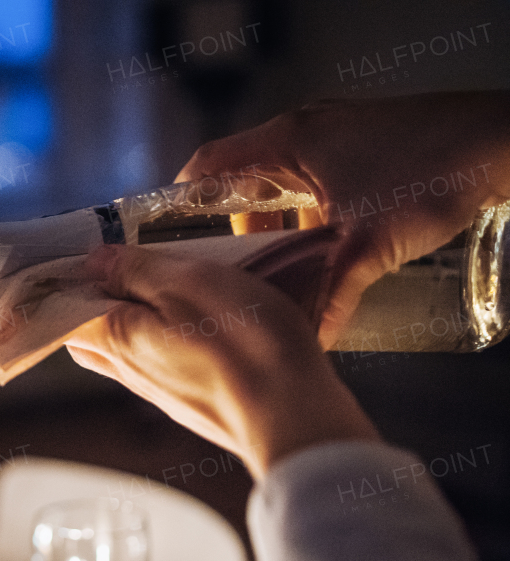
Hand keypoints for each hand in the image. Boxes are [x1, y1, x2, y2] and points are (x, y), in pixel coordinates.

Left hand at [66, 244, 378, 475]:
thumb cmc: (244, 345)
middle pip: (90, 335)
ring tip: (167, 287)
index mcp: (116, 339)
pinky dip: (167, 341)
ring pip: (128, 351)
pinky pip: (165, 366)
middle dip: (94, 302)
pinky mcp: (195, 401)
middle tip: (118, 268)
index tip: (76, 257)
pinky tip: (199, 325)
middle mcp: (130, 372)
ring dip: (135, 319)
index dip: (64, 284)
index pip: (62, 313)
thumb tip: (94, 261)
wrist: (293, 416)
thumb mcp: (187, 283)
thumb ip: (134, 270)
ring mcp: (162, 392)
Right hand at [177, 92, 509, 346]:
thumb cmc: (435, 171)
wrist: (506, 139)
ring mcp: (340, 135)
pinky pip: (320, 182)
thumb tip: (308, 345)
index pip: (210, 165)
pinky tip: (328, 249)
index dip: (182, 201)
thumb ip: (331, 297)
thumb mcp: (370, 245)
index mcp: (289, 141)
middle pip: (247, 181)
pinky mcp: (370, 144)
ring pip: (287, 185)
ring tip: (284, 270)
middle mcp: (308, 131)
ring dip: (281, 226)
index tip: (169, 239)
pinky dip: (313, 216)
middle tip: (235, 273)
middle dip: (239, 230)